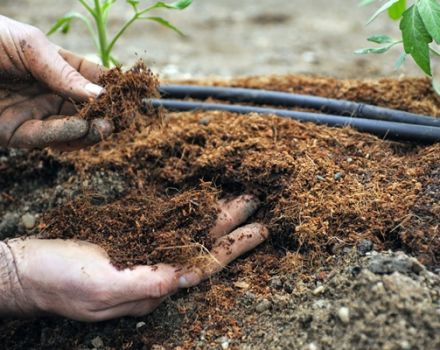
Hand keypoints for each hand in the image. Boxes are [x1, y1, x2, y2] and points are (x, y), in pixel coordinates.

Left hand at [0, 15, 112, 149]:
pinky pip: (46, 138)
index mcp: (56, 67)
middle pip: (87, 110)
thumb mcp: (30, 46)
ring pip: (71, 129)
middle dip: (105, 115)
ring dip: (90, 130)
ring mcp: (35, 114)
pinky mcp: (16, 134)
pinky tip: (80, 129)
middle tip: (120, 118)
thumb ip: (64, 72)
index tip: (133, 96)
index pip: (93, 80)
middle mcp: (49, 93)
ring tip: (104, 126)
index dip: (114, 88)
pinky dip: (65, 136)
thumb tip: (102, 94)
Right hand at [1, 195, 266, 320]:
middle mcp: (156, 269)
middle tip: (254, 202)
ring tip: (236, 198)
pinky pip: (167, 223)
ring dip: (213, 216)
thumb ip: (144, 283)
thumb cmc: (58, 280)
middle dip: (231, 226)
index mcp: (154, 285)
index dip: (233, 248)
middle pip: (203, 245)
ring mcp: (144, 252)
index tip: (258, 230)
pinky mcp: (130, 238)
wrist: (30, 270)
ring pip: (188, 231)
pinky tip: (197, 201)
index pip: (205, 266)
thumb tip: (184, 277)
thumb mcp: (99, 286)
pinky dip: (185, 211)